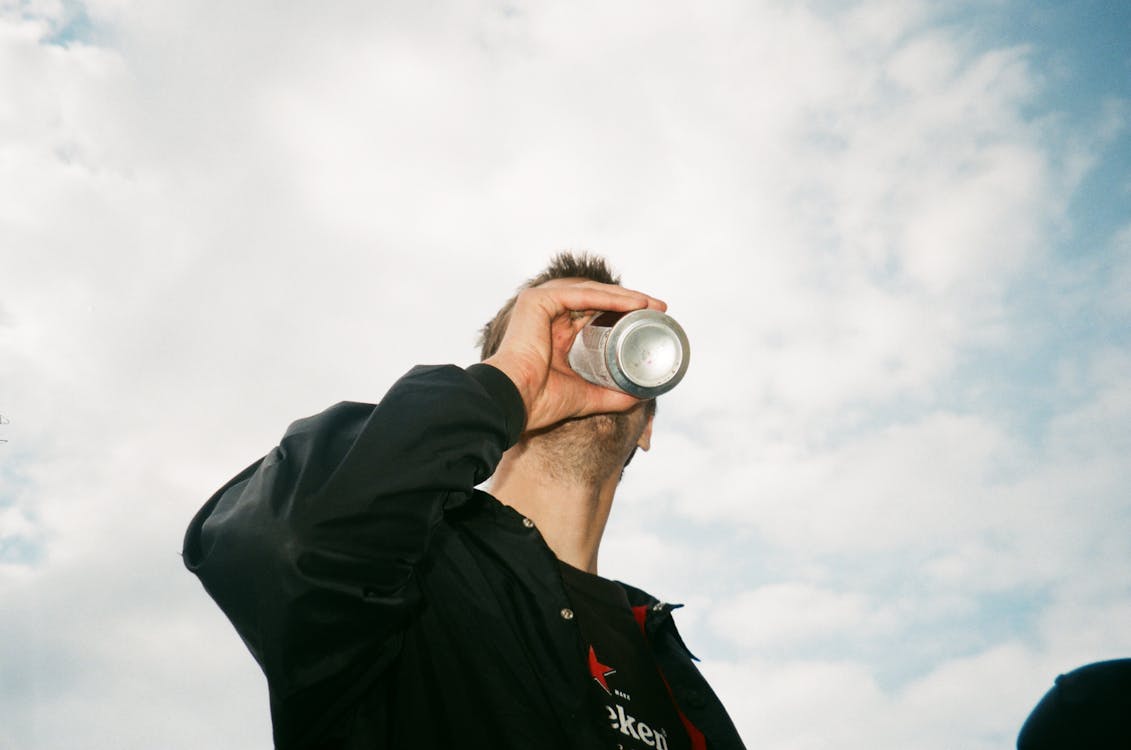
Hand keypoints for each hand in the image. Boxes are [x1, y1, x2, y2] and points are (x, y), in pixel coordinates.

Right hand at [483, 279, 666, 431]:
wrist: (514, 401)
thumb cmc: (539, 401)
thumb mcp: (584, 396)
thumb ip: (609, 395)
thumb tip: (639, 398)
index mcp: (555, 334)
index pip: (595, 314)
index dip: (624, 314)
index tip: (651, 320)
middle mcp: (548, 315)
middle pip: (597, 300)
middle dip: (630, 302)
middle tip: (659, 308)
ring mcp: (541, 304)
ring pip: (592, 294)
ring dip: (625, 297)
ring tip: (651, 305)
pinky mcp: (537, 301)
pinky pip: (581, 294)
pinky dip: (608, 298)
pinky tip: (632, 303)